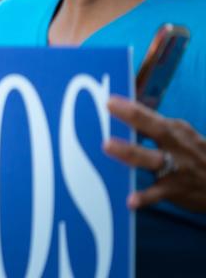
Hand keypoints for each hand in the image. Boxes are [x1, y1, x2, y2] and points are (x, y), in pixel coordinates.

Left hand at [103, 95, 205, 211]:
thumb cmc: (192, 155)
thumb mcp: (181, 136)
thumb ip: (153, 126)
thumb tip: (119, 113)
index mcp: (176, 130)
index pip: (152, 114)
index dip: (132, 107)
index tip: (110, 100)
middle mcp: (177, 145)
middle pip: (156, 129)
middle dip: (133, 117)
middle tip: (108, 107)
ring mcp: (177, 168)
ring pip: (153, 159)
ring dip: (130, 152)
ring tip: (107, 146)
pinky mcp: (175, 189)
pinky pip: (157, 194)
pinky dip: (144, 197)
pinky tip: (130, 201)